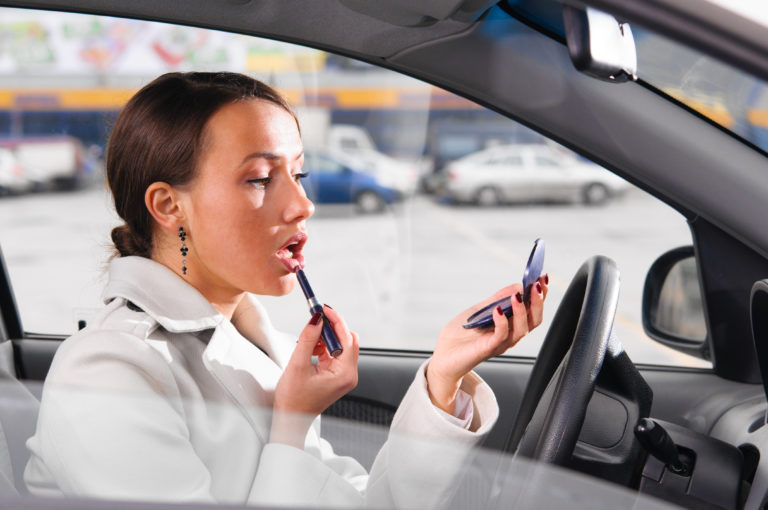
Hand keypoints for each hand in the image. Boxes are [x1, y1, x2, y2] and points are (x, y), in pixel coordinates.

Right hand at [271, 305, 358, 447]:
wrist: (290, 419)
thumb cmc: (293, 400)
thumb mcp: (297, 365)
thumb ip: (308, 339)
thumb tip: (316, 319)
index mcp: (344, 374)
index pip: (347, 338)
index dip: (336, 321)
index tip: (325, 309)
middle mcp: (348, 375)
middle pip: (347, 340)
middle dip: (331, 328)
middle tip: (315, 319)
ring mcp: (343, 376)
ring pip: (340, 346)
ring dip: (325, 338)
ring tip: (307, 341)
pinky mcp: (336, 375)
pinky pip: (334, 354)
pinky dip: (323, 347)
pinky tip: (309, 349)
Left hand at [427, 275, 548, 413]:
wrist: (443, 355)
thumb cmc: (461, 334)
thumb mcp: (480, 310)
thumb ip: (498, 299)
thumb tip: (518, 285)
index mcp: (510, 325)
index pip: (532, 311)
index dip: (540, 295)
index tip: (543, 278)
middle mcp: (510, 336)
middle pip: (533, 321)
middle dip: (538, 302)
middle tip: (537, 285)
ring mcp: (500, 343)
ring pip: (521, 329)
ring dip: (522, 310)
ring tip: (518, 295)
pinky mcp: (487, 349)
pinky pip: (500, 336)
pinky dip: (502, 322)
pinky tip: (498, 310)